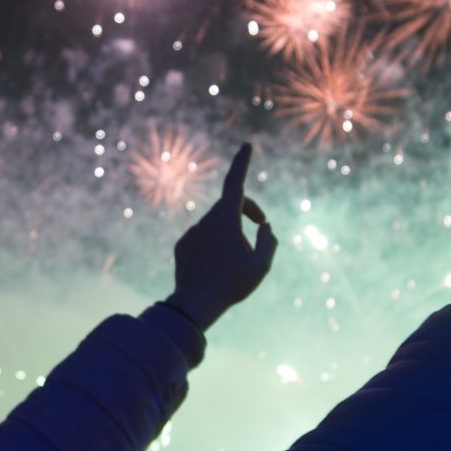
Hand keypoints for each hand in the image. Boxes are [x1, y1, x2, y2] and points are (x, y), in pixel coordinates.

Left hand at [167, 141, 278, 330]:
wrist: (194, 305)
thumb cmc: (231, 285)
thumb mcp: (261, 265)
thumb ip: (268, 241)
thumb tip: (264, 227)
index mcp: (225, 219)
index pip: (235, 183)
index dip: (242, 163)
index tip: (246, 146)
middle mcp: (206, 221)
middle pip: (230, 204)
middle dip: (247, 209)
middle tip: (262, 224)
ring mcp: (192, 233)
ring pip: (217, 224)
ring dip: (232, 232)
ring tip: (239, 260)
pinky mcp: (183, 246)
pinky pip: (203, 238)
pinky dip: (215, 244)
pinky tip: (219, 268)